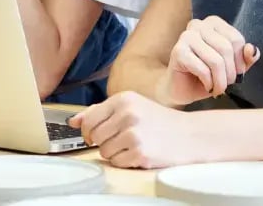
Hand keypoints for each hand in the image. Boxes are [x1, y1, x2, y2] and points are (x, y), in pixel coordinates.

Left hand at [68, 91, 203, 168]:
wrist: (190, 135)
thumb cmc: (158, 121)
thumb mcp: (131, 107)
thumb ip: (100, 112)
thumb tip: (72, 121)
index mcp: (123, 99)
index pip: (88, 120)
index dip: (89, 131)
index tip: (97, 134)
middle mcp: (127, 114)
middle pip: (94, 137)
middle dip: (104, 142)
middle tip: (122, 139)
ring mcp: (134, 133)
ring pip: (103, 151)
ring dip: (115, 153)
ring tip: (133, 144)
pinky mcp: (140, 153)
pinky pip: (116, 163)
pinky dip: (125, 162)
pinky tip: (139, 152)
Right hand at [157, 15, 259, 106]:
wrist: (183, 89)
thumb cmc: (208, 75)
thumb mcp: (232, 67)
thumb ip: (246, 58)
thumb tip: (252, 50)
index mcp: (213, 23)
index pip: (236, 39)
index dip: (241, 61)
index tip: (237, 74)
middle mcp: (198, 25)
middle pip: (226, 49)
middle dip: (230, 73)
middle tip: (227, 85)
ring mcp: (186, 36)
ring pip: (215, 60)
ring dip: (221, 81)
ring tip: (218, 89)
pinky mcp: (178, 51)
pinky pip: (203, 69)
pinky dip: (209, 83)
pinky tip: (207, 86)